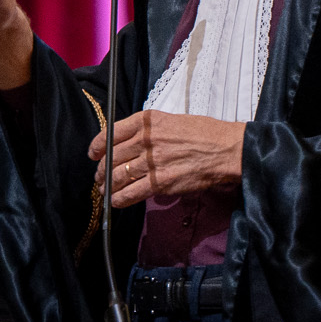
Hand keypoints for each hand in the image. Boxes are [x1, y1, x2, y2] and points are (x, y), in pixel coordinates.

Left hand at [89, 111, 243, 207]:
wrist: (227, 149)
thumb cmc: (205, 133)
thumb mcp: (172, 120)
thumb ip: (149, 130)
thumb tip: (130, 144)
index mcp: (147, 121)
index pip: (111, 133)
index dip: (97, 146)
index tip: (93, 154)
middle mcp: (146, 139)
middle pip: (111, 157)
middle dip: (101, 170)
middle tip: (99, 177)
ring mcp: (152, 161)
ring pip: (118, 176)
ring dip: (107, 186)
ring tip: (105, 191)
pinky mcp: (161, 182)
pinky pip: (132, 193)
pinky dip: (120, 199)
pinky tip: (115, 201)